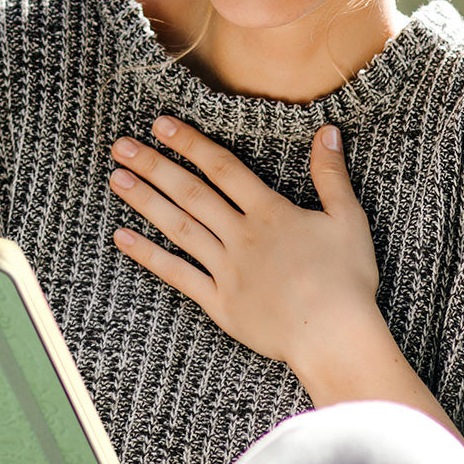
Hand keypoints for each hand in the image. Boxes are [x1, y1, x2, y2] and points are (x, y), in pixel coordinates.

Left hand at [108, 117, 381, 376]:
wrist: (336, 339)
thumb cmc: (347, 280)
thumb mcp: (348, 219)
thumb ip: (331, 174)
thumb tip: (326, 131)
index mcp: (270, 213)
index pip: (222, 168)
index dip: (191, 143)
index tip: (161, 125)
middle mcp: (241, 236)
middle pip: (191, 193)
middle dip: (154, 166)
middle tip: (121, 145)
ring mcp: (226, 270)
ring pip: (179, 227)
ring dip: (145, 201)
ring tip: (116, 179)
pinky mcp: (220, 303)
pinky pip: (178, 275)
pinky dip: (149, 256)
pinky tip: (123, 238)